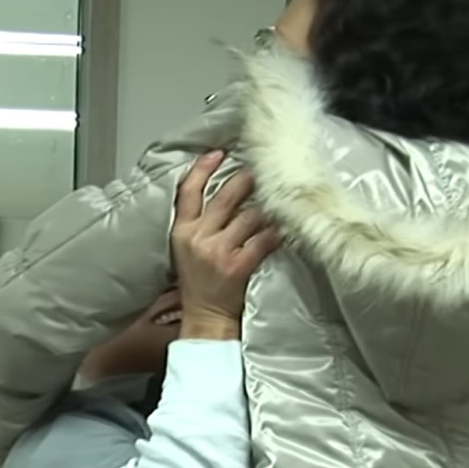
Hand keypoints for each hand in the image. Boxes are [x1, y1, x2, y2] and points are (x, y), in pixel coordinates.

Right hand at [172, 152, 278, 339]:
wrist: (204, 315)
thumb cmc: (197, 281)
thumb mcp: (185, 247)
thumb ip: (198, 222)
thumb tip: (223, 193)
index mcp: (182, 231)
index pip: (188, 191)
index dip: (202, 168)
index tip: (217, 153)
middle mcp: (198, 237)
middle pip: (224, 197)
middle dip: (245, 180)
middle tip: (260, 169)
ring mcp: (218, 251)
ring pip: (248, 216)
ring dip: (266, 207)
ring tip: (279, 199)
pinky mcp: (237, 265)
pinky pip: (263, 241)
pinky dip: (276, 232)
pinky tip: (286, 227)